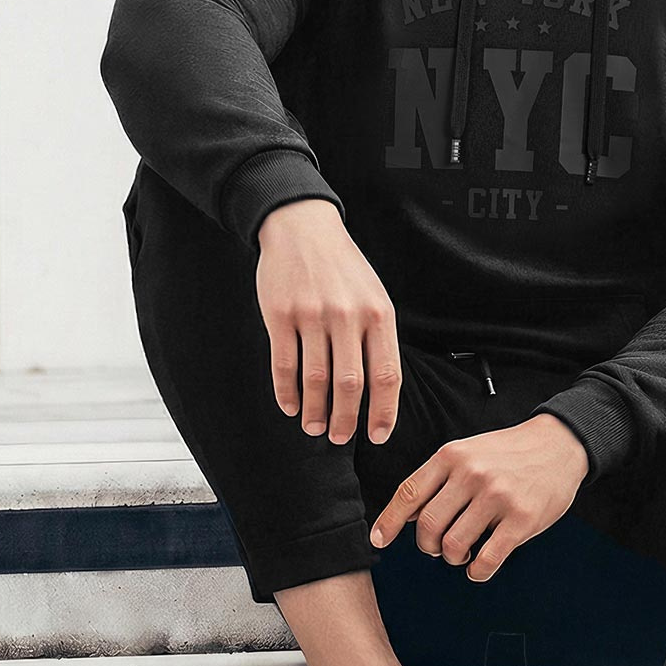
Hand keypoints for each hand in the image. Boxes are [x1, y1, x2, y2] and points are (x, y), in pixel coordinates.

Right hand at [255, 199, 401, 445]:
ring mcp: (312, 315)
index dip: (383, 412)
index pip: (386, 375)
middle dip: (346, 421)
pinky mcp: (280, 315)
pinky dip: (286, 393)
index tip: (378, 435)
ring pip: (316, 380)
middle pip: (350, 385)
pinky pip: (283, 364)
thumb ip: (377, 338)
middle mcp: (348, 316)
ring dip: (315, 411)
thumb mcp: (374, 296)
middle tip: (341, 438)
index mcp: (378, 314)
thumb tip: (378, 391)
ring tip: (315, 426)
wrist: (303, 227)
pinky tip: (290, 406)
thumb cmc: (343, 268)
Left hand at [368, 415, 589, 581]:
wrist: (559, 444)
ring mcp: (498, 497)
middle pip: (428, 525)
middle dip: (427, 546)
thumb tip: (405, 514)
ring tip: (462, 554)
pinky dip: (478, 571)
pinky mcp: (522, 518)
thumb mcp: (467, 451)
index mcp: (452, 456)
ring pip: (454, 545)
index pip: (409, 493)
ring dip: (453, 558)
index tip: (379, 540)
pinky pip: (488, 558)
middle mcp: (472, 474)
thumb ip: (437, 478)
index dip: (389, 521)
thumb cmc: (509, 452)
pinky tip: (480, 566)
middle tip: (436, 549)